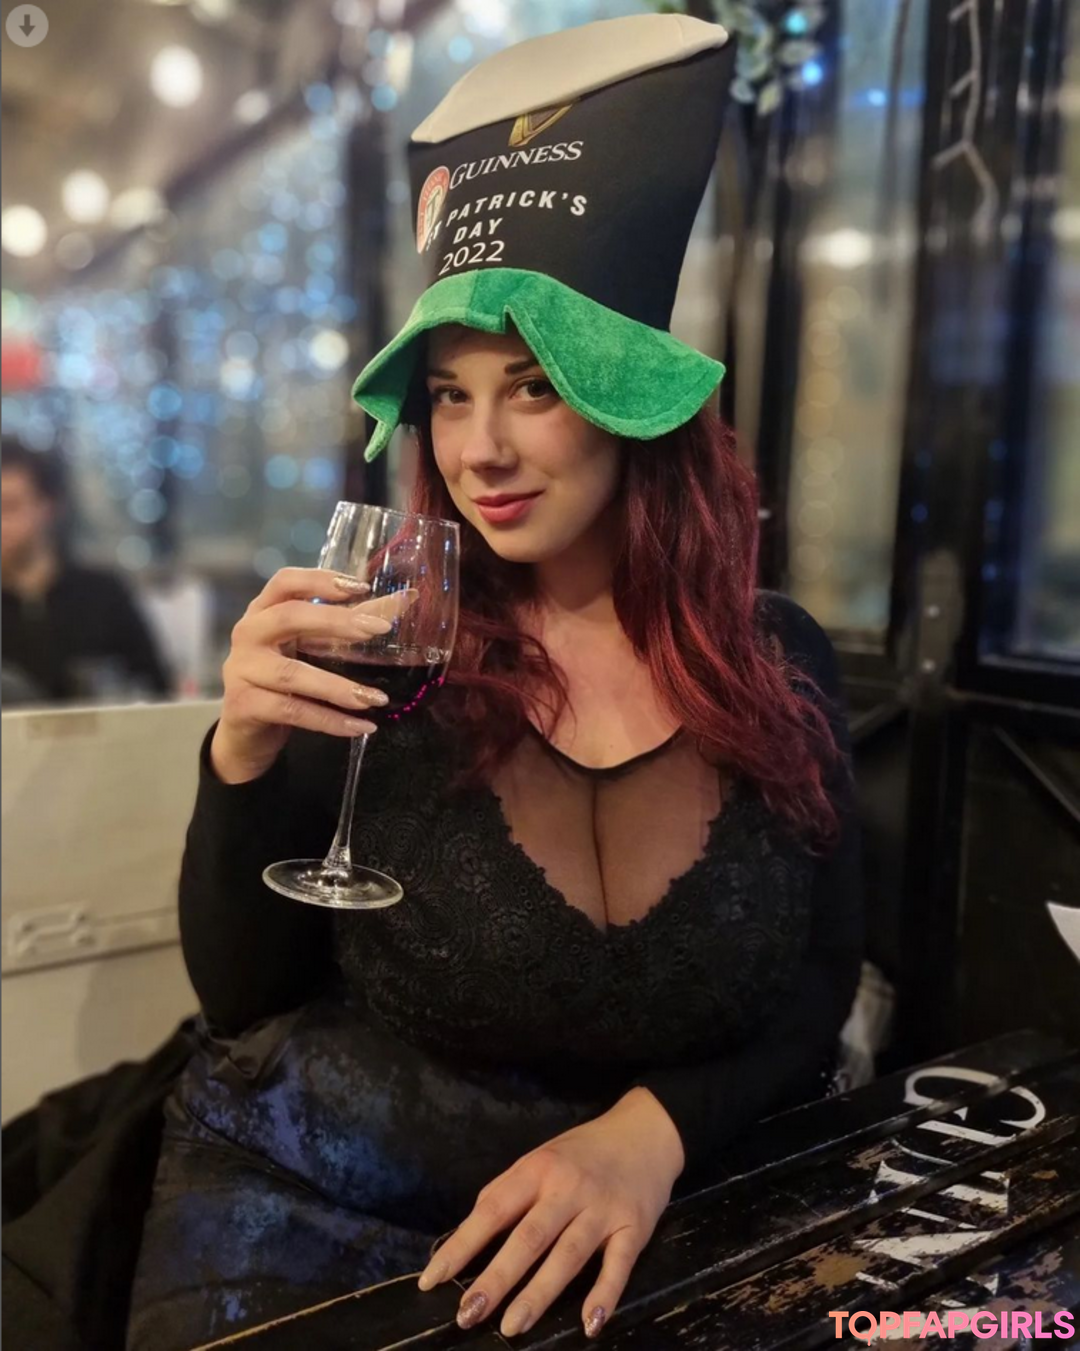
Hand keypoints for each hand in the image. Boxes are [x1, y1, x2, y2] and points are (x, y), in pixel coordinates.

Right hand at [211, 567, 406, 783]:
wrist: (244, 733)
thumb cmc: (283, 679)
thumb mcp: (311, 646)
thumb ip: (353, 622)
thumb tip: (408, 598)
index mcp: (263, 611)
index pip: (285, 581)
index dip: (320, 580)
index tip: (361, 586)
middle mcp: (248, 633)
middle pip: (289, 617)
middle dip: (335, 621)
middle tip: (379, 629)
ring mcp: (242, 670)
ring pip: (293, 673)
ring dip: (339, 687)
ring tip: (377, 699)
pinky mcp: (245, 706)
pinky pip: (291, 711)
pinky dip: (329, 720)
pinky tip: (360, 726)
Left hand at [417, 1088, 684, 1338]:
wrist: (645, 1132)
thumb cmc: (583, 1152)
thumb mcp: (540, 1158)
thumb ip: (507, 1192)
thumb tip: (468, 1236)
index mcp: (538, 1169)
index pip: (493, 1210)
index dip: (462, 1245)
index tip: (432, 1279)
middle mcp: (568, 1189)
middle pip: (529, 1238)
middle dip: (496, 1278)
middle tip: (467, 1315)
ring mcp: (602, 1209)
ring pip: (568, 1256)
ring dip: (539, 1294)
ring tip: (511, 1327)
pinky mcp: (634, 1227)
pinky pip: (618, 1266)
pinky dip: (605, 1295)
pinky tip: (589, 1324)